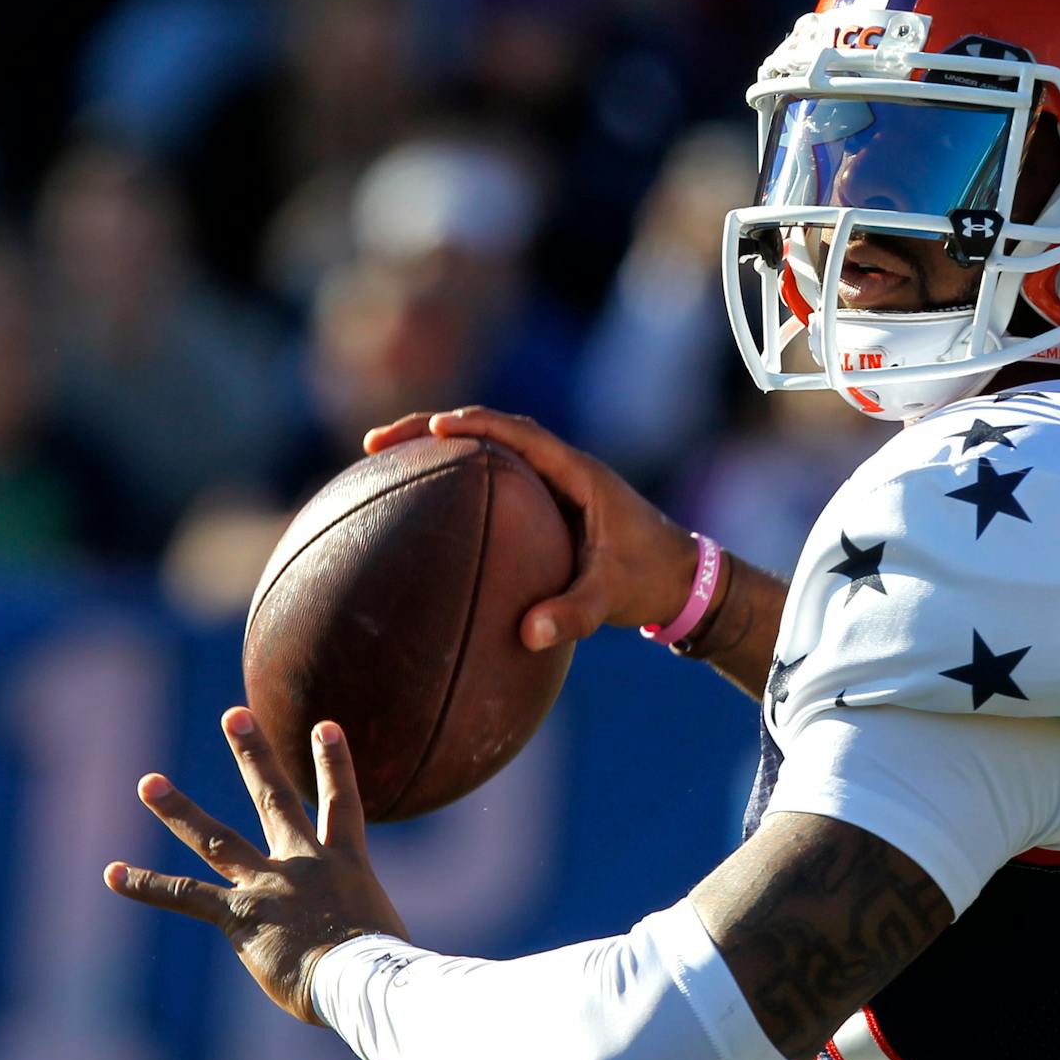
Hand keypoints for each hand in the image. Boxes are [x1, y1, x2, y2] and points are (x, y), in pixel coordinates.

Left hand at [104, 708, 408, 1024]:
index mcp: (345, 865)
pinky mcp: (240, 915)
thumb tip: (387, 962)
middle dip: (253, 755)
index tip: (324, 726)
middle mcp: (303, 864)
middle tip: (235, 715)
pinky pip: (186, 897)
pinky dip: (148, 884)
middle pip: (274, 799)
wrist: (359, 976)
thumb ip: (373, 936)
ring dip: (179, 809)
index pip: (341, 804)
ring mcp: (267, 885)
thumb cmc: (385, 970)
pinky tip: (112, 873)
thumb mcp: (389, 939)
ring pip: (215, 839)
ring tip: (148, 782)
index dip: (333, 764)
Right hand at [364, 407, 699, 650]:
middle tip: (377, 442)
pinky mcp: (543, 502)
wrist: (681, 580)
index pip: (520, 434)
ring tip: (381, 460)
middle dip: (432, 428)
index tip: (433, 429)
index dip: (475, 426)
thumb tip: (528, 633)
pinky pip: (491, 480)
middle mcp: (561, 468)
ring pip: (487, 451)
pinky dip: (455, 481)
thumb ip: (574, 613)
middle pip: (489, 431)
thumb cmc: (649, 581)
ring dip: (438, 450)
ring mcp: (551, 483)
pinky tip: (418, 505)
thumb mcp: (613, 598)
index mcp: (578, 474)